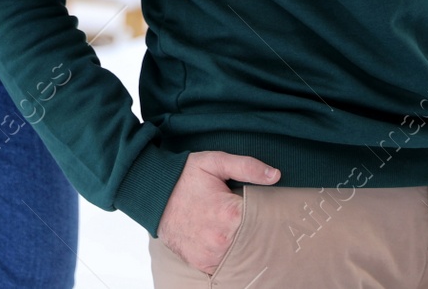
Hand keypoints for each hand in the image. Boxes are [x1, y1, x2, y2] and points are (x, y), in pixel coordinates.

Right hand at [157, 151, 279, 274]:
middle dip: (256, 229)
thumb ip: (247, 166)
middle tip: (247, 215)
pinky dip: (227, 253)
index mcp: (231, 214)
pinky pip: (225, 263)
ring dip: (243, 243)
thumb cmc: (183, 177)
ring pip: (242, 253)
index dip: (267, 212)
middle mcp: (223, 240)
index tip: (264, 206)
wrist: (152, 196)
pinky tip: (223, 238)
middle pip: (256, 239)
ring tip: (233, 226)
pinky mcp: (203, 264)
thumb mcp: (214, 162)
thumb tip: (275, 175)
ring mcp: (212, 255)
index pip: (265, 220)